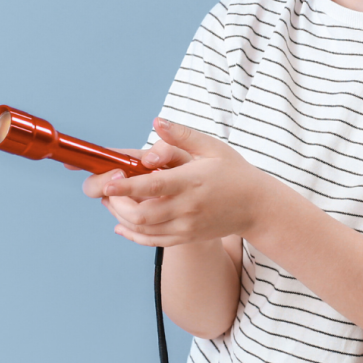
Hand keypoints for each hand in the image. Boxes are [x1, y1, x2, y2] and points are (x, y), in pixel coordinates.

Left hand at [83, 118, 268, 246]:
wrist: (256, 207)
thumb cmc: (234, 172)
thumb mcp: (213, 147)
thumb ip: (182, 135)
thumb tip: (157, 122)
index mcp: (191, 182)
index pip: (152, 187)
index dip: (126, 186)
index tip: (108, 182)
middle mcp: (187, 208)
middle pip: (141, 214)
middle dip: (117, 204)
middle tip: (107, 189)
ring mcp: (186, 226)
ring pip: (143, 230)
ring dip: (120, 217)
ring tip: (111, 202)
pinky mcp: (186, 237)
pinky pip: (153, 241)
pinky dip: (133, 235)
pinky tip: (120, 225)